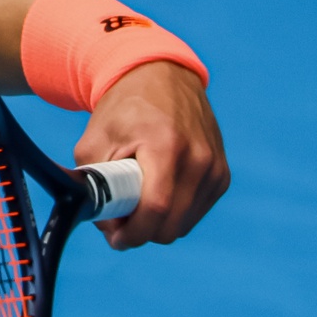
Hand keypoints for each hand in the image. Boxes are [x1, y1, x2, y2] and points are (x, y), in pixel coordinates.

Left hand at [77, 60, 228, 248]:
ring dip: (158, 223)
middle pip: (172, 224)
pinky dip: (174, 212)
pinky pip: (195, 211)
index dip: (134, 232)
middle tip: (119, 220)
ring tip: (134, 199)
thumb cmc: (123, 109)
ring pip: (184, 223)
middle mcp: (199, 158)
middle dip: (142, 232)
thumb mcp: (95, 139)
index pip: (157, 207)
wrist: (161, 78)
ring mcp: (215, 168)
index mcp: (166, 145)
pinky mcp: (222, 175)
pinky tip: (156, 191)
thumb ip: (94, 183)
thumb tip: (106, 225)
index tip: (115, 238)